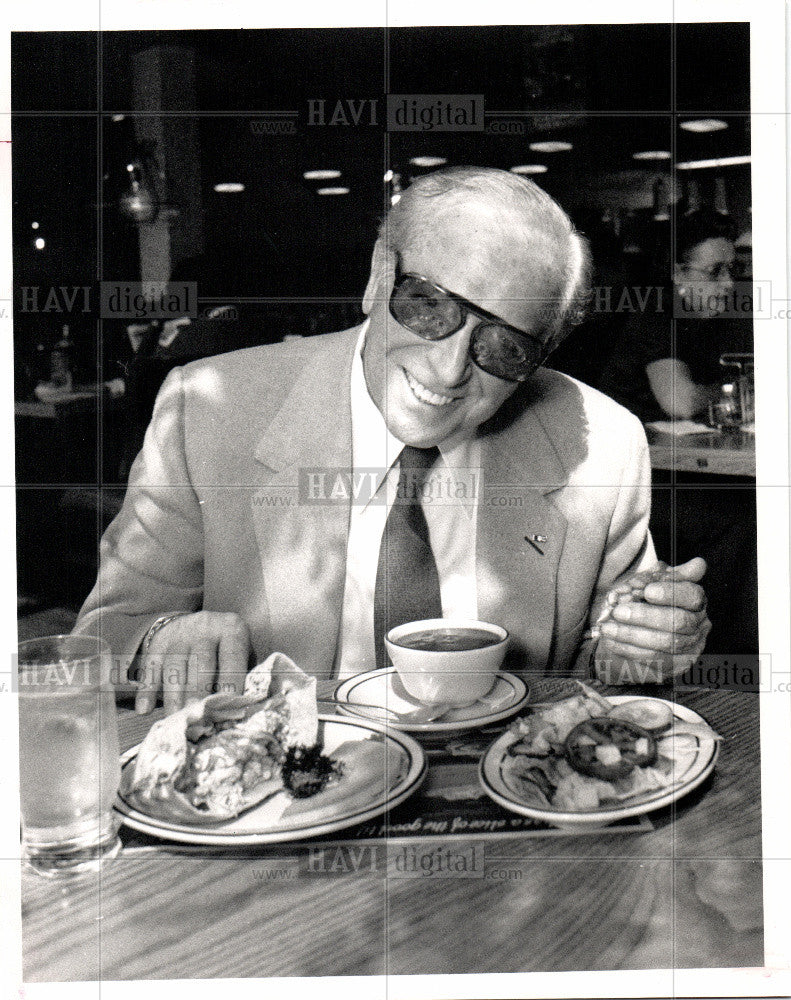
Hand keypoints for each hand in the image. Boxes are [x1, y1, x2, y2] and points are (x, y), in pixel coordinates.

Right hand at [135, 612, 251, 714]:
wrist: (199, 624)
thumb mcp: (241, 653)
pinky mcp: (159, 642)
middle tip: (197, 717)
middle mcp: (206, 627)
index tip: (227, 705)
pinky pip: (151, 667)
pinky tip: (145, 710)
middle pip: (201, 662)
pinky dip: (147, 690)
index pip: (232, 657)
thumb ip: (242, 676)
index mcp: (231, 629)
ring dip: (174, 696)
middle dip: (198, 692)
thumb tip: (238, 709)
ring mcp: (180, 633)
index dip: (230, 682)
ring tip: (174, 719)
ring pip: (175, 667)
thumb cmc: (226, 649)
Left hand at [594, 557, 711, 683]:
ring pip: (664, 644)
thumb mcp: (653, 583)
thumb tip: (698, 564)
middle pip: (678, 623)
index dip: (671, 594)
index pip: (693, 596)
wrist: (635, 631)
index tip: (647, 591)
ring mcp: (690, 649)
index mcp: (696, 601)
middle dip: (646, 617)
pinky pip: (654, 661)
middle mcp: (699, 626)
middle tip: (619, 611)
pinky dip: (629, 650)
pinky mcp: (676, 667)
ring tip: (608, 627)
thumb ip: (668, 574)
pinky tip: (611, 641)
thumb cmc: (646, 602)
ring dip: (632, 635)